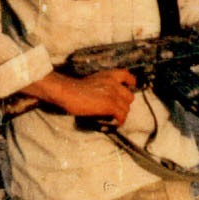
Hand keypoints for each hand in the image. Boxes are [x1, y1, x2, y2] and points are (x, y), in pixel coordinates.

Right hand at [22, 69, 136, 125]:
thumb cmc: (74, 88)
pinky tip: (114, 124)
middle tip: (116, 110)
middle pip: (129, 96)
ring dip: (121, 115)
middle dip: (124, 104)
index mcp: (109, 75)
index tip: (130, 86)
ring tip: (113, 119)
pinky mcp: (110, 105)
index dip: (131, 82)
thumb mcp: (93, 80)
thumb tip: (107, 96)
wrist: (68, 92)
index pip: (126, 75)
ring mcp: (113, 94)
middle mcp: (113, 83)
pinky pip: (121, 116)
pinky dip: (119, 121)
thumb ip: (103, 85)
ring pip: (126, 108)